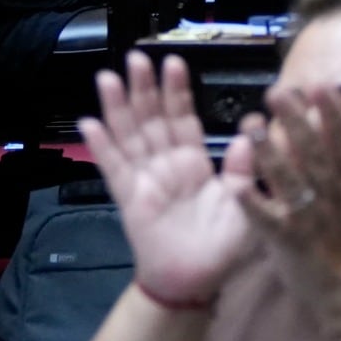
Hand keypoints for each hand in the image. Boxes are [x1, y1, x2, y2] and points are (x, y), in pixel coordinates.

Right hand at [79, 53, 255, 306]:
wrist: (195, 283)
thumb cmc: (222, 247)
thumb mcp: (244, 204)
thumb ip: (245, 170)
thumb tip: (251, 133)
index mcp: (195, 164)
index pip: (184, 119)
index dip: (178, 92)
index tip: (174, 62)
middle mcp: (167, 166)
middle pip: (152, 119)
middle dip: (144, 88)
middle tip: (137, 57)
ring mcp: (145, 180)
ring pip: (129, 136)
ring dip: (118, 107)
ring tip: (108, 77)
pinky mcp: (128, 199)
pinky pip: (113, 169)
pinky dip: (101, 146)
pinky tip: (89, 124)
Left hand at [228, 84, 340, 303]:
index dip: (332, 114)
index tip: (320, 85)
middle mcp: (330, 197)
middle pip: (312, 154)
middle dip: (295, 122)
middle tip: (276, 92)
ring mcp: (307, 219)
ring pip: (287, 181)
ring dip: (267, 153)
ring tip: (249, 124)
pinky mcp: (286, 242)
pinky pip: (265, 220)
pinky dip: (251, 203)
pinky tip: (234, 182)